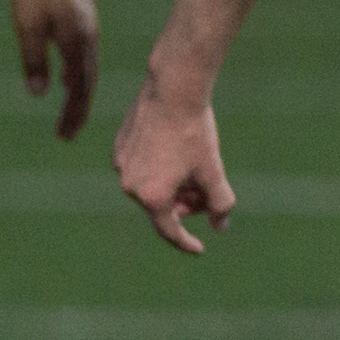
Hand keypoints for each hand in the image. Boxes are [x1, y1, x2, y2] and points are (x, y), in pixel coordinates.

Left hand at [13, 0, 101, 138]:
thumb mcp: (27, 26)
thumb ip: (33, 61)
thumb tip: (37, 94)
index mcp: (79, 41)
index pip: (80, 89)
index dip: (73, 115)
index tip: (64, 137)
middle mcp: (89, 35)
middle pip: (87, 82)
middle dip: (78, 110)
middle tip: (67, 135)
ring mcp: (88, 23)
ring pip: (87, 66)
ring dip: (79, 92)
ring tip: (70, 111)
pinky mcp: (81, 13)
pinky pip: (83, 52)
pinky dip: (78, 71)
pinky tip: (67, 75)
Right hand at [113, 73, 235, 254]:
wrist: (172, 89)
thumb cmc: (194, 132)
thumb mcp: (213, 171)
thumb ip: (220, 204)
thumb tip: (220, 226)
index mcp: (152, 197)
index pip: (170, 231)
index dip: (187, 243)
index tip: (199, 249)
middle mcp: (130, 186)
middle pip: (160, 208)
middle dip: (184, 205)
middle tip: (203, 192)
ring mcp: (121, 165)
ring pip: (149, 188)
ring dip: (170, 188)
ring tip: (190, 168)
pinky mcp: (118, 148)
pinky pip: (139, 169)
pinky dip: (157, 170)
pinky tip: (174, 151)